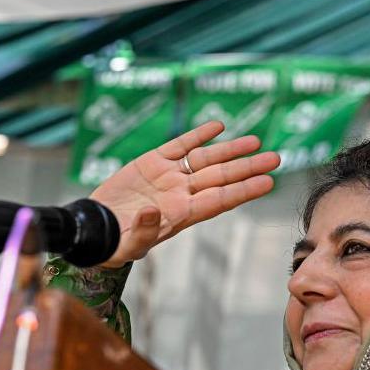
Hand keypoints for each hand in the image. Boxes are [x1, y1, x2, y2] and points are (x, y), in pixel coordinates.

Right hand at [88, 121, 279, 267]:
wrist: (92, 229)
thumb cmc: (113, 243)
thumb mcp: (128, 244)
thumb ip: (143, 230)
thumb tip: (152, 212)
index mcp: (181, 214)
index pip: (220, 200)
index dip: (244, 190)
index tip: (268, 183)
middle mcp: (180, 193)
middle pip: (221, 177)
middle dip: (248, 167)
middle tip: (276, 158)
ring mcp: (168, 176)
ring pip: (206, 159)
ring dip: (230, 150)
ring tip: (256, 141)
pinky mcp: (151, 162)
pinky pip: (179, 145)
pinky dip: (198, 135)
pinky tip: (218, 126)